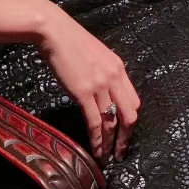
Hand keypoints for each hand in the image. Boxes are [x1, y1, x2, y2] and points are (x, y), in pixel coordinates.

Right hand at [36, 4, 139, 163]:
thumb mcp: (97, 54)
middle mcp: (114, 77)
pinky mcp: (84, 92)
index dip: (131, 121)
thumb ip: (105, 72)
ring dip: (110, 143)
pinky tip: (95, 149)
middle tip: (120, 152)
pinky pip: (95, 121)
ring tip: (106, 157)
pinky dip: (97, 139)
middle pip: (130, 114)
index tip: (125, 134)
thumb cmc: (71, 41)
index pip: (134, 101)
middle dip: (126, 137)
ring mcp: (100, 85)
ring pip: (112, 121)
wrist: (54, 31)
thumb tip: (105, 92)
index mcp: (119, 68)